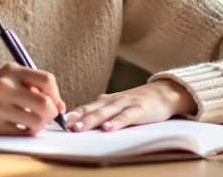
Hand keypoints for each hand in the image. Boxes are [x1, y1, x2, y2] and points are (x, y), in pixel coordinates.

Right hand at [0, 63, 64, 135]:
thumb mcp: (9, 80)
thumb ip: (34, 87)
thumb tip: (61, 107)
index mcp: (11, 70)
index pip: (47, 80)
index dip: (56, 94)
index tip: (54, 102)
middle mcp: (4, 86)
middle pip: (45, 104)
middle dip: (52, 114)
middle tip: (47, 116)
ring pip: (37, 122)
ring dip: (39, 125)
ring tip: (31, 122)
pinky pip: (23, 133)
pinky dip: (26, 133)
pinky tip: (18, 127)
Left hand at [66, 79, 196, 131]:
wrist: (164, 93)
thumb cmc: (138, 102)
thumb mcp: (117, 105)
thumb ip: (101, 112)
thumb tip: (79, 122)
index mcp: (106, 101)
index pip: (86, 107)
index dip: (72, 114)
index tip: (58, 121)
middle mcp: (113, 101)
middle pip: (92, 109)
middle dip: (77, 118)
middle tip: (65, 127)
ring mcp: (126, 104)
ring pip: (106, 112)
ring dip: (91, 120)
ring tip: (79, 128)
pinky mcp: (140, 110)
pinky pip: (126, 117)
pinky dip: (116, 122)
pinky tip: (108, 129)